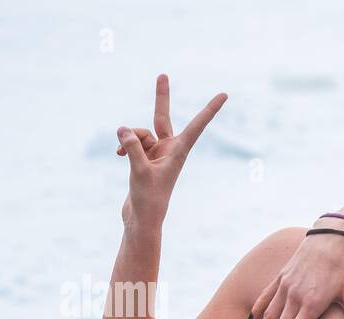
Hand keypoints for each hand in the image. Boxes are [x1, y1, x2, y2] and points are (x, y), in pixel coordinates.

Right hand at [115, 74, 225, 229]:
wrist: (142, 219)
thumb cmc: (148, 199)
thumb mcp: (139, 171)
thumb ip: (133, 147)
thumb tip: (123, 128)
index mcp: (179, 152)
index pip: (197, 125)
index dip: (210, 109)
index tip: (224, 94)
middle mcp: (170, 149)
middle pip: (162, 117)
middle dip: (160, 96)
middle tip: (162, 74)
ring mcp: (156, 153)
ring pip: (139, 133)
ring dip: (129, 139)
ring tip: (124, 155)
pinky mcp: (144, 158)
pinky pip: (132, 142)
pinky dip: (125, 146)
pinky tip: (119, 155)